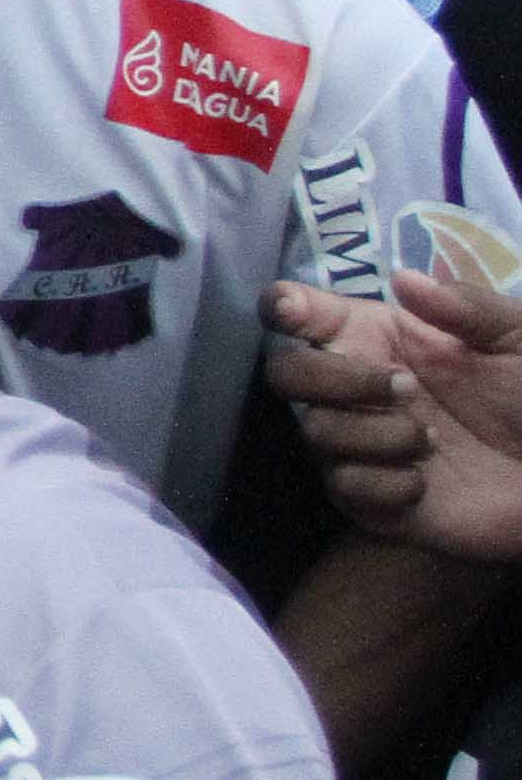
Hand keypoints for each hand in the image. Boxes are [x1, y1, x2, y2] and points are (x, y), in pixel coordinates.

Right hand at [265, 273, 521, 559]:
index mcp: (377, 339)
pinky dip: (384, 485)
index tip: (296, 311)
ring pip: (315, 432)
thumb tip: (402, 279)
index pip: (299, 312)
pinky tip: (425, 485)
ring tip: (433, 440)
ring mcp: (359, 445)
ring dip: (376, 435)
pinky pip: (344, 486)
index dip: (282, 305)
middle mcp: (354, 389)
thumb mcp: (518, 339)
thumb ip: (467, 307)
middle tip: (406, 387)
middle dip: (335, 378)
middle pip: (286, 373)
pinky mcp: (372, 500)